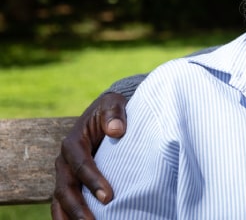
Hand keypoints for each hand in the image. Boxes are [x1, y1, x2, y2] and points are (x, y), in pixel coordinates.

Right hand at [50, 92, 127, 219]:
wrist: (106, 115)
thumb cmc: (111, 111)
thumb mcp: (112, 105)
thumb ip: (114, 114)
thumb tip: (116, 130)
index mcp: (73, 142)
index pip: (81, 164)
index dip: (93, 181)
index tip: (108, 197)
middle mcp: (65, 161)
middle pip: (66, 188)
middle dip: (78, 207)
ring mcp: (66, 174)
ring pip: (61, 200)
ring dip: (70, 216)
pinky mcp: (71, 183)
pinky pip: (63, 204)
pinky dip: (67, 217)